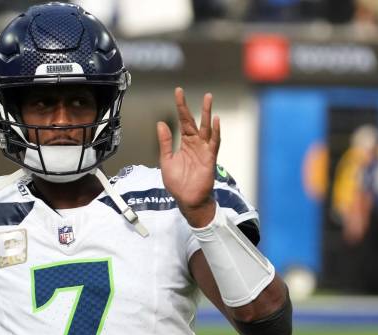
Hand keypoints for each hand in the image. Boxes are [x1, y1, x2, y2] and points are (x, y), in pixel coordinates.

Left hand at [158, 88, 219, 227]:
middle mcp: (196, 144)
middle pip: (197, 122)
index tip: (179, 92)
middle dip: (199, 107)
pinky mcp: (209, 159)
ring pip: (207, 128)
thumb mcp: (166, 160)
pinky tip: (216, 121)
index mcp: (185, 143)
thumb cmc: (178, 183)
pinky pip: (214, 143)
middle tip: (203, 93)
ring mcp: (204, 150)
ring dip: (208, 114)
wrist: (187, 200)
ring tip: (209, 99)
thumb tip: (161, 123)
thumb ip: (165, 142)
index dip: (182, 107)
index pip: (184, 121)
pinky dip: (215, 132)